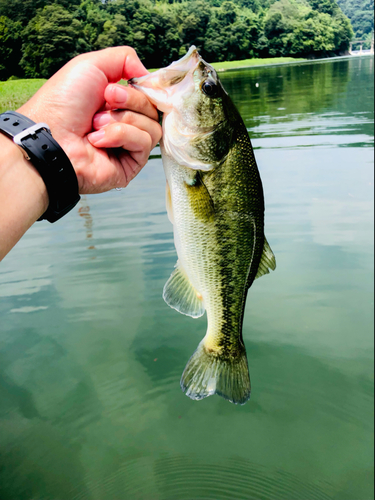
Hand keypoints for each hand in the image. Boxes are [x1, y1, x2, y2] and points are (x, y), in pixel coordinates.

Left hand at [18, 46, 161, 193]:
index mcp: (117, 102)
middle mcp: (124, 123)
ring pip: (152, 126)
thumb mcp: (91, 65)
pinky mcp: (130, 165)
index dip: (144, 87)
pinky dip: (121, 136)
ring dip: (122, 120)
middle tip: (105, 99)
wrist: (51, 136)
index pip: (149, 93)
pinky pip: (145, 142)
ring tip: (95, 124)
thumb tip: (147, 75)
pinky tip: (98, 140)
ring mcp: (128, 146)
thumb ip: (124, 59)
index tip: (129, 81)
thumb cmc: (62, 103)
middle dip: (130, 100)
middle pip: (152, 108)